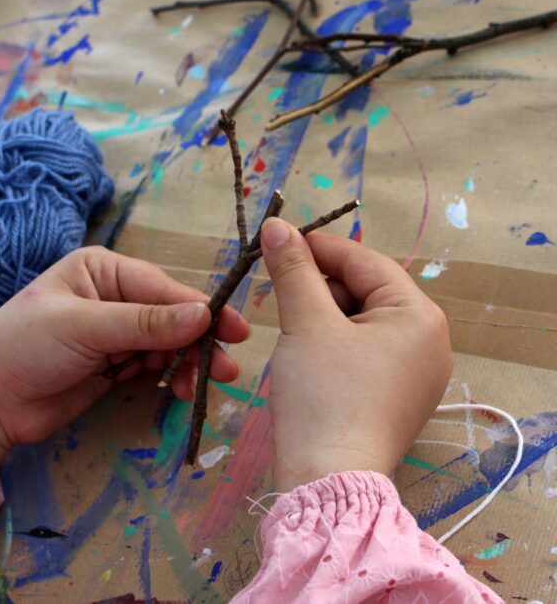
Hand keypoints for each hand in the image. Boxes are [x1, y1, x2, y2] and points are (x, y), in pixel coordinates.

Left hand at [0, 246, 249, 470]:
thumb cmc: (26, 347)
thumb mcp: (86, 328)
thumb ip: (145, 323)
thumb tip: (205, 315)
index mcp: (103, 271)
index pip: (162, 289)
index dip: (200, 310)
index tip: (235, 331)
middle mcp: (112, 297)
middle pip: (170, 317)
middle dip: (197, 341)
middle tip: (227, 368)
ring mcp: (114, 333)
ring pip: (166, 344)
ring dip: (185, 363)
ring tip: (201, 385)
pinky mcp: (113, 365)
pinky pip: (152, 366)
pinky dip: (167, 376)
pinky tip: (178, 389)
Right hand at [260, 218, 452, 491]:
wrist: (326, 480)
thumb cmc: (322, 396)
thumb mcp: (305, 323)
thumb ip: (292, 270)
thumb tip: (276, 224)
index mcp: (419, 317)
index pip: (365, 262)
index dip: (319, 247)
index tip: (278, 239)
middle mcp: (428, 342)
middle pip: (365, 290)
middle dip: (319, 285)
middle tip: (278, 289)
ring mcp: (414, 372)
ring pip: (360, 321)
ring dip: (322, 314)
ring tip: (290, 326)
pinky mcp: (395, 395)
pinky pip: (362, 350)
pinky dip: (332, 342)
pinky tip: (306, 351)